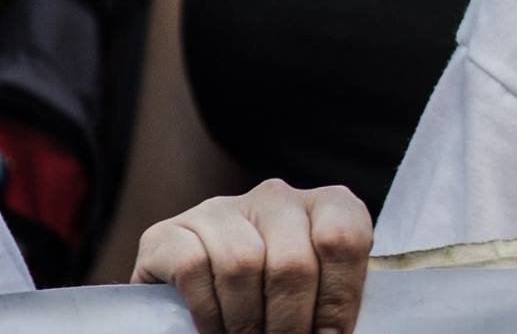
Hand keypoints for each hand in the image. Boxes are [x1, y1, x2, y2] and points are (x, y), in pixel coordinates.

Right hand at [131, 179, 372, 333]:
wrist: (195, 295)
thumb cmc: (275, 298)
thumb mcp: (314, 293)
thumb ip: (328, 305)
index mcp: (325, 203)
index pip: (344, 239)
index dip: (338, 299)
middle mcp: (276, 197)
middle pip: (292, 263)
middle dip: (290, 323)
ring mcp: (221, 210)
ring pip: (242, 265)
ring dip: (247, 322)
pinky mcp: (170, 232)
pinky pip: (193, 268)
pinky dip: (208, 312)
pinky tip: (215, 330)